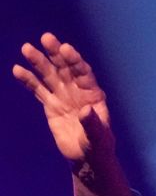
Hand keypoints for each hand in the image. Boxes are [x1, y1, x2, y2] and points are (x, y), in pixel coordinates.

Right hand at [12, 32, 112, 162]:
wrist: (86, 157)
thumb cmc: (99, 147)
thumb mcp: (99, 138)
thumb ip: (93, 124)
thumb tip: (86, 110)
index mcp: (93, 95)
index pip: (84, 74)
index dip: (75, 61)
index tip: (66, 49)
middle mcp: (78, 91)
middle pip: (66, 69)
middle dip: (56, 54)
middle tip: (46, 38)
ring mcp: (63, 96)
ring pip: (50, 76)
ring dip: (38, 62)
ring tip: (26, 48)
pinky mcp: (51, 104)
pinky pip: (38, 90)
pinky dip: (28, 80)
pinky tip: (17, 70)